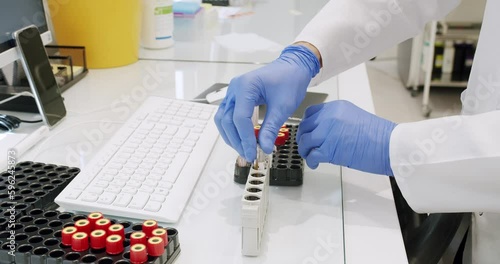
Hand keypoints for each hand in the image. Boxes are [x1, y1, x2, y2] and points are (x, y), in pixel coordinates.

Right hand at [214, 45, 320, 160]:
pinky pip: (227, 116)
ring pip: (223, 119)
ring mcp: (233, 93)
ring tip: (245, 149)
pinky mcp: (236, 98)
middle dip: (237, 140)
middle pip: (227, 120)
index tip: (253, 153)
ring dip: (231, 137)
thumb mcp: (283, 106)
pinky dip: (233, 130)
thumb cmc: (289, 80)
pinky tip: (243, 139)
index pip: (239, 118)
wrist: (292, 67)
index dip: (245, 138)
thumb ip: (271, 128)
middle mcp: (235, 88)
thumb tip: (264, 147)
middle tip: (249, 155)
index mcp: (246, 86)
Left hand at [297, 100, 396, 175]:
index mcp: (336, 107)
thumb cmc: (378, 135)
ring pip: (305, 141)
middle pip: (305, 127)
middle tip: (306, 147)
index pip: (310, 113)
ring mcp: (328, 132)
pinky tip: (315, 164)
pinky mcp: (329, 149)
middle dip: (303, 138)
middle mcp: (329, 117)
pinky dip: (311, 161)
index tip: (306, 132)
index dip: (306, 125)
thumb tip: (323, 133)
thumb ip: (336, 122)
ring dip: (305, 151)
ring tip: (311, 156)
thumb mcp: (353, 119)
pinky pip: (311, 155)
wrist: (389, 145)